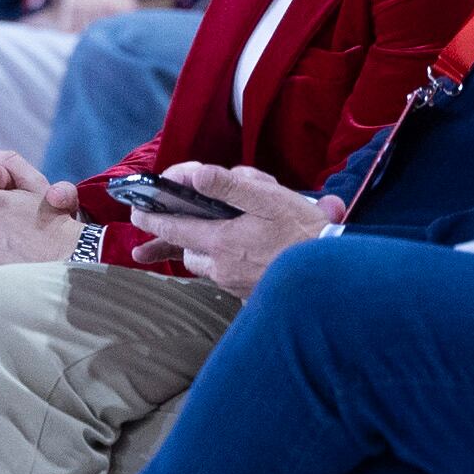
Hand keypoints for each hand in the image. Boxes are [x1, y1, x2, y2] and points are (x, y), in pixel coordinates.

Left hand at [135, 161, 332, 298]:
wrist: (337, 278)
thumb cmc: (306, 234)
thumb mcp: (269, 199)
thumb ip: (228, 186)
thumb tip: (192, 176)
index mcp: (222, 242)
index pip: (174, 228)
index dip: (152, 219)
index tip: (136, 212)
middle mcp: (224, 269)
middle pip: (188, 252)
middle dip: (182, 238)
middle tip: (177, 226)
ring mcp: (238, 286)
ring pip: (208, 268)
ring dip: (207, 253)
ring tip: (222, 237)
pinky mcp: (253, 298)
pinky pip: (230, 281)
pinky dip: (230, 268)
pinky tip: (249, 258)